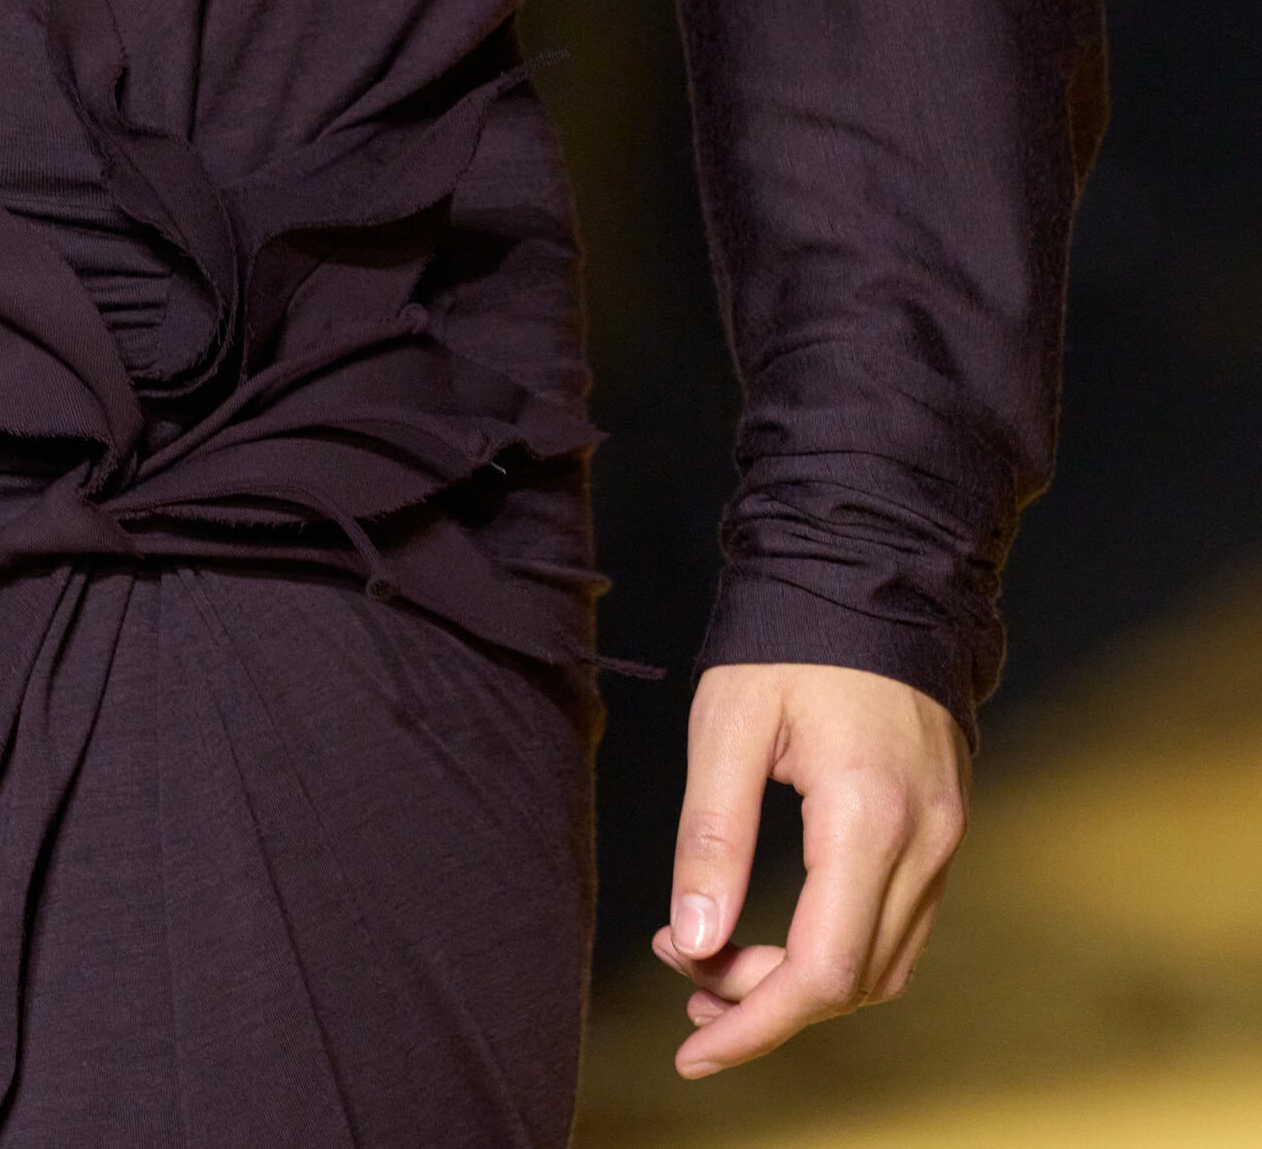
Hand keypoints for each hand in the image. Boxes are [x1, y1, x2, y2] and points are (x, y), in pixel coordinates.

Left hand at [651, 661, 971, 1077]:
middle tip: (681, 973)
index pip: (822, 972)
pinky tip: (770, 936)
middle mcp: (925, 840)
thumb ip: (711, 838)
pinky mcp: (942, 827)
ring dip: (798, 985)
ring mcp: (945, 836)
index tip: (693, 1050)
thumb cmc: (791, 640)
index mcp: (869, 817)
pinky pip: (896, 925)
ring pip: (880, 963)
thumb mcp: (727, 724)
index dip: (756, 1026)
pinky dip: (834, 949)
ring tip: (710, 967)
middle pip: (853, 982)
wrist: (874, 574)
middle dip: (762, 1003)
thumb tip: (694, 940)